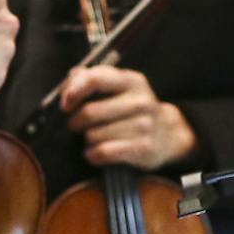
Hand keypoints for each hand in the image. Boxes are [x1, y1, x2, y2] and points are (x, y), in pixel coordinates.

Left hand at [60, 65, 196, 170]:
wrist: (168, 134)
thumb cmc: (132, 109)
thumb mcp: (119, 87)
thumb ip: (91, 79)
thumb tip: (69, 81)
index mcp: (132, 80)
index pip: (95, 79)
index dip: (73, 92)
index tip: (65, 105)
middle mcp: (141, 100)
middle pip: (89, 112)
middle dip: (75, 122)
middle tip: (76, 126)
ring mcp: (144, 124)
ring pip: (94, 135)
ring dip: (86, 140)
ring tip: (92, 138)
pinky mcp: (144, 147)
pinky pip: (104, 152)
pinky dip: (92, 155)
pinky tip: (94, 153)